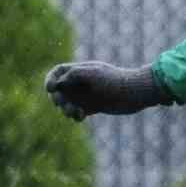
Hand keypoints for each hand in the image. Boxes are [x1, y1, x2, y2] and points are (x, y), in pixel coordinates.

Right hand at [44, 62, 168, 119]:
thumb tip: (57, 84)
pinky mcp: (93, 107)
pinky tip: (81, 116)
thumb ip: (72, 75)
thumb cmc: (114, 81)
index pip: (57, 72)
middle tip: (63, 104)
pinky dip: (75, 116)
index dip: (50, 79)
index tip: (51, 88)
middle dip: (57, 98)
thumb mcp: (92, 74)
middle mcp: (81, 82)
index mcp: (80, 70)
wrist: (135, 92)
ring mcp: (87, 95)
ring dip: (65, 109)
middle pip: (58, 90)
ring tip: (75, 112)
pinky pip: (77, 113)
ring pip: (66, 103)